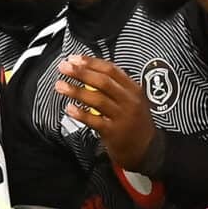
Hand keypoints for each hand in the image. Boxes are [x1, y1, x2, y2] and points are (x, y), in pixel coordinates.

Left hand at [56, 55, 157, 171]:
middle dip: (81, 73)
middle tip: (64, 67)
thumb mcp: (133, 100)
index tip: (74, 59)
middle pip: (103, 82)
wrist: (147, 149)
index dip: (91, 63)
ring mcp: (122, 117)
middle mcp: (129, 101)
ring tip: (60, 85)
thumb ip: (116, 86)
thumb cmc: (135, 122)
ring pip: (97, 99)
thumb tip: (88, 71)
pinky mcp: (114, 132)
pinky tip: (69, 108)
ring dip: (76, 91)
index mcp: (133, 89)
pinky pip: (94, 120)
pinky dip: (80, 113)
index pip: (111, 70)